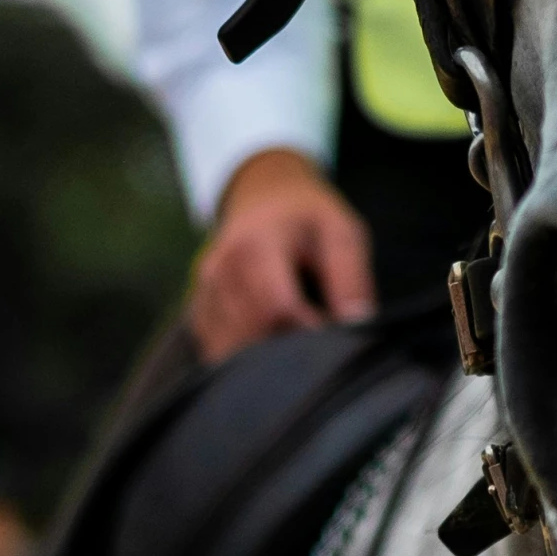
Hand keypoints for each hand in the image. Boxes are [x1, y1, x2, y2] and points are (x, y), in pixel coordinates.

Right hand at [189, 148, 376, 360]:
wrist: (263, 197)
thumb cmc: (308, 218)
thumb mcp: (341, 230)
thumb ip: (350, 276)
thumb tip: (358, 323)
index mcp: (257, 243)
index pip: (277, 306)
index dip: (308, 331)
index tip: (334, 336)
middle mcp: (221, 269)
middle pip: (252, 334)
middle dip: (289, 350)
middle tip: (318, 343)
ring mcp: (203, 292)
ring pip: (232, 351)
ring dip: (267, 358)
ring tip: (296, 337)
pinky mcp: (198, 312)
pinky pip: (219, 352)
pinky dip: (246, 358)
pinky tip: (271, 339)